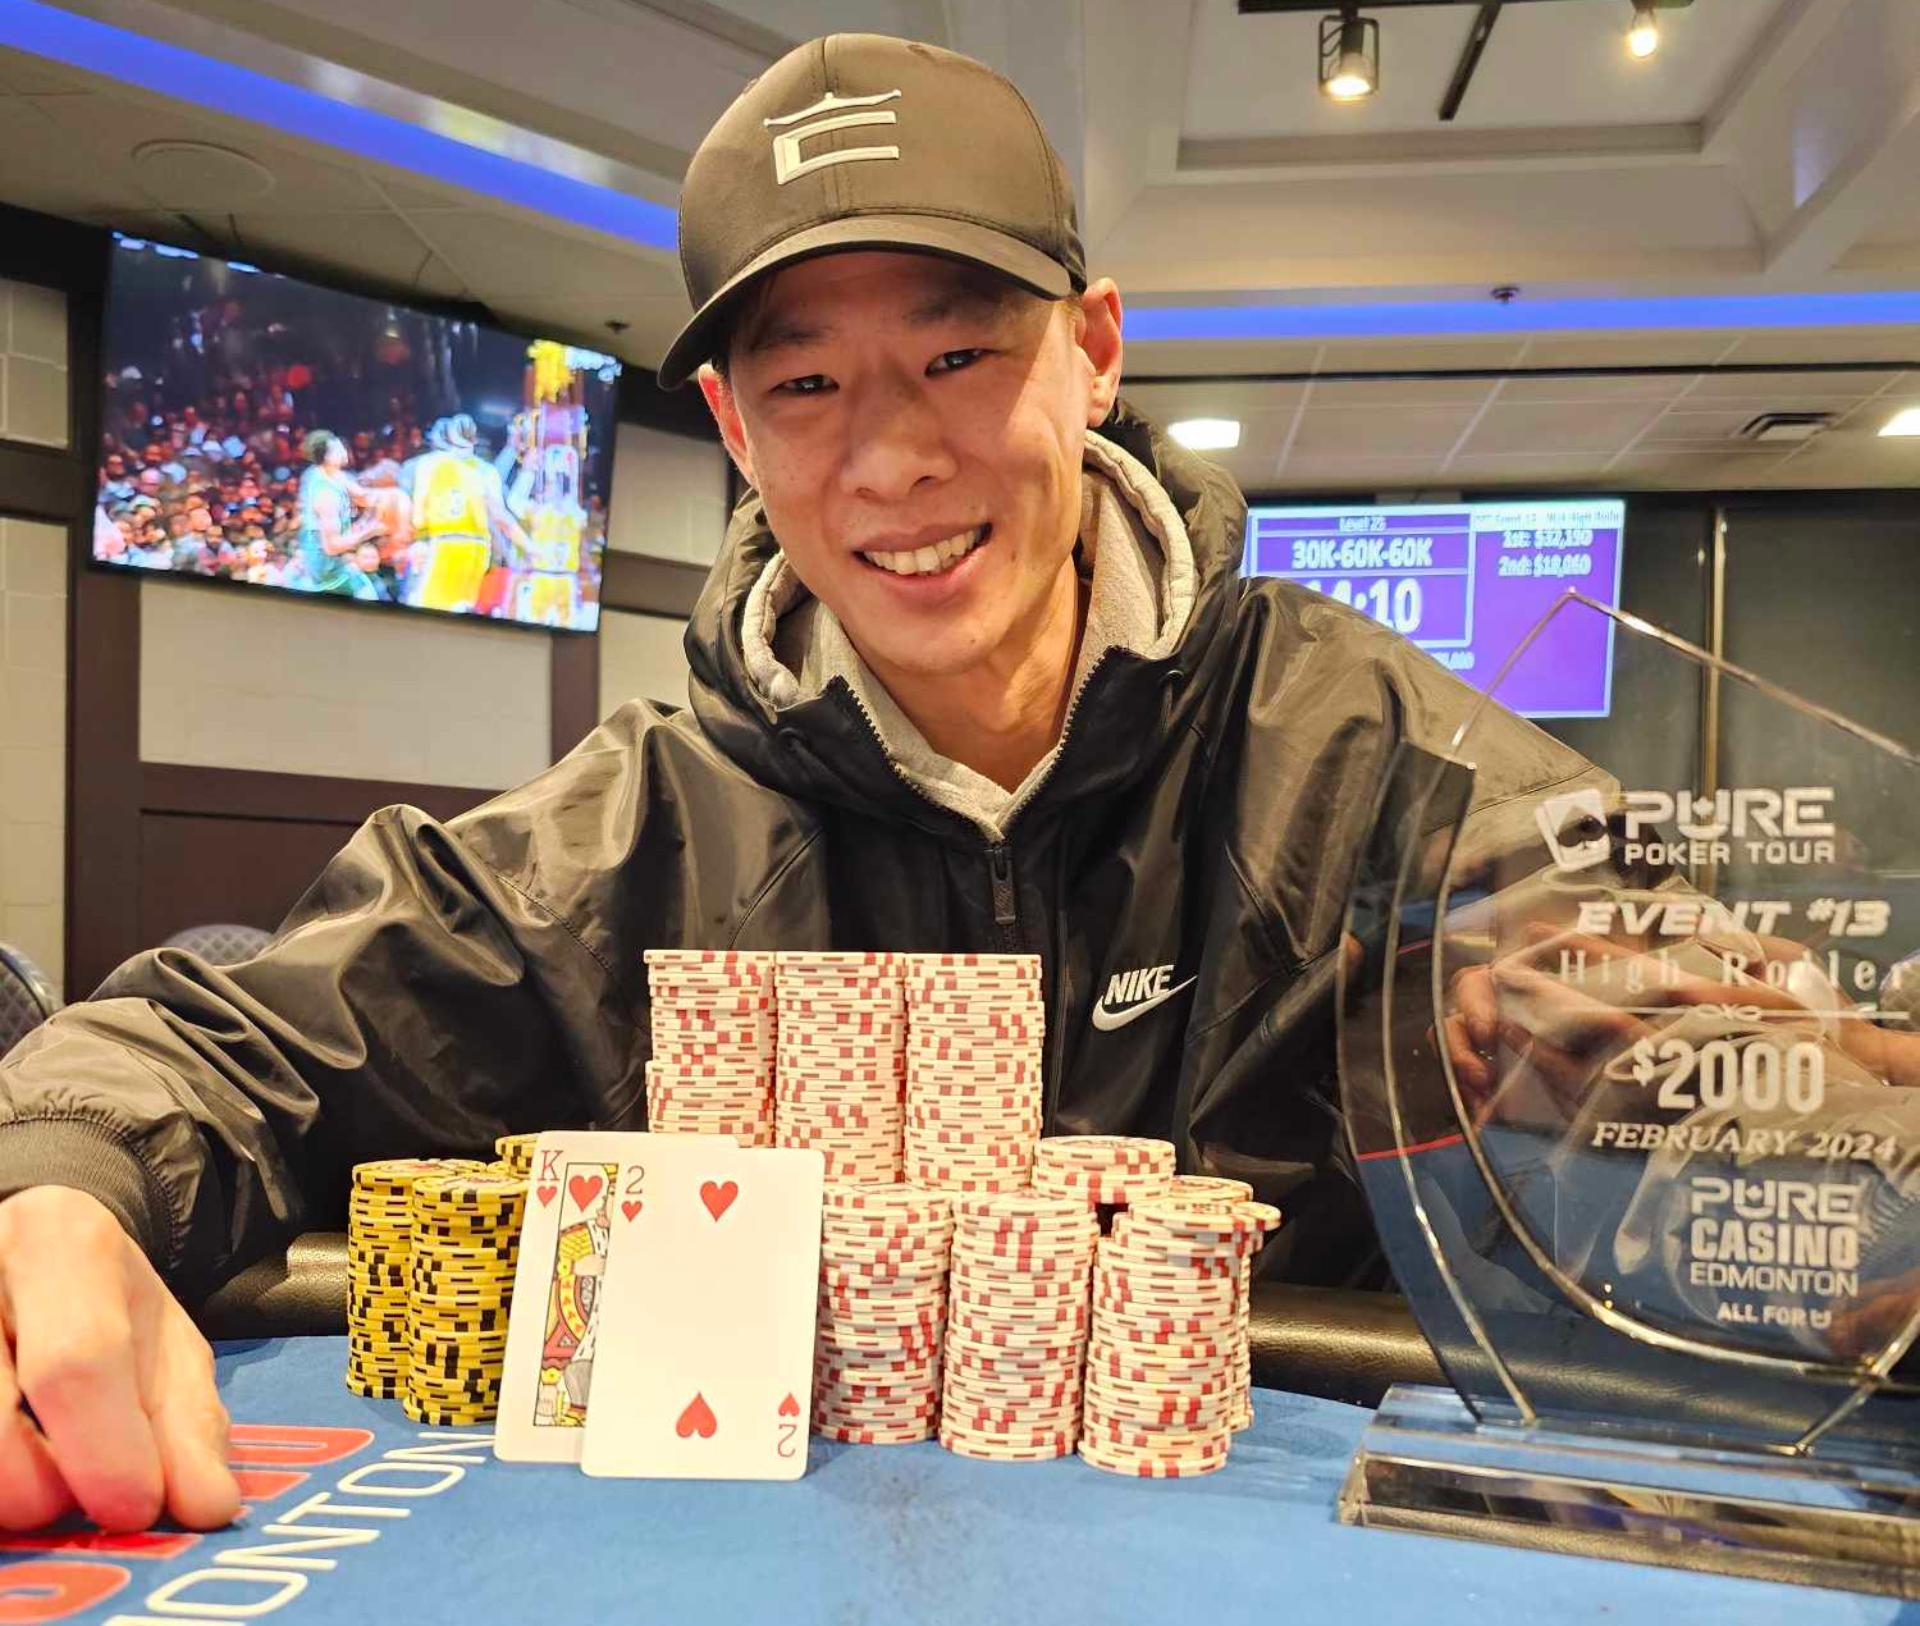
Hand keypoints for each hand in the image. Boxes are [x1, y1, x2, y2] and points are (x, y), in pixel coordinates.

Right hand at [0, 1186, 239, 1531]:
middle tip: (77, 1499)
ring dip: (7, 1487)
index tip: (137, 1509)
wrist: (24, 1251)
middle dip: (41, 1486)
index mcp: (59, 1244)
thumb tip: (208, 1506)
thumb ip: (187, 1423)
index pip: (77, 1362)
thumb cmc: (95, 1303)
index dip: (107, 1451)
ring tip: (43, 1479)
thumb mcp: (160, 1343)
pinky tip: (13, 1458)